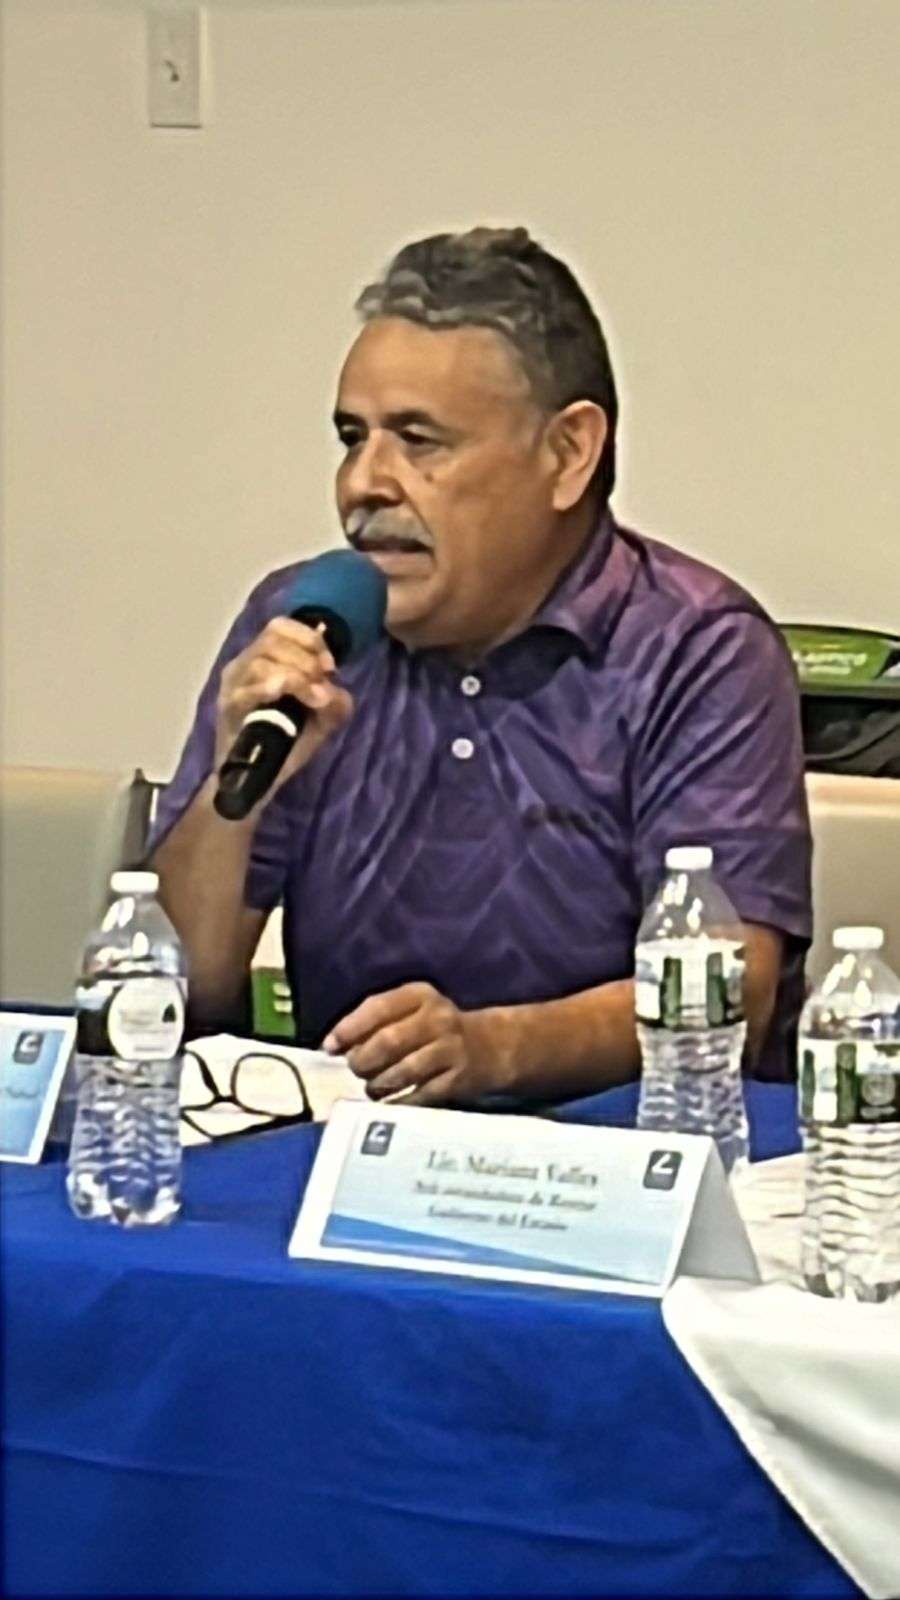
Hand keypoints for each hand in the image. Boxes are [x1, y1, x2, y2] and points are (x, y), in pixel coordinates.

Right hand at [215, 618, 352, 798]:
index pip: (280, 627)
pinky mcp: (228, 708)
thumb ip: (335, 702)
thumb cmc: (285, 743)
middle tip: (322, 683)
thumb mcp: (321, 720)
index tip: (331, 665)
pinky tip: (282, 692)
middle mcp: (244, 665)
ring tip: (312, 698)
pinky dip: (269, 686)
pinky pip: (245, 689)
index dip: (308, 638)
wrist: (257, 781)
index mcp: (264, 659)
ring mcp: (233, 686)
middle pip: (272, 639)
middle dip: (306, 658)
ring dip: (294, 675)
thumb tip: (336, 691)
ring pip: (261, 661)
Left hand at [322, 983, 510, 1105]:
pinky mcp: (458, 1079)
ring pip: (403, 1071)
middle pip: (388, 1041)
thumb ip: (376, 1022)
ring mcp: (450, 1049)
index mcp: (420, 995)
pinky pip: (420, 1095)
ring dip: (378, 1084)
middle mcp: (438, 1018)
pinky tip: (390, 1102)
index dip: (349, 1029)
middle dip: (363, 1060)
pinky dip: (398, 1102)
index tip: (330, 1048)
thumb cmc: (436, 1030)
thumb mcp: (413, 1011)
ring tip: (372, 1088)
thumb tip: (334, 1046)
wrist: (492, 1047)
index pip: (378, 1008)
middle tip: (356, 1070)